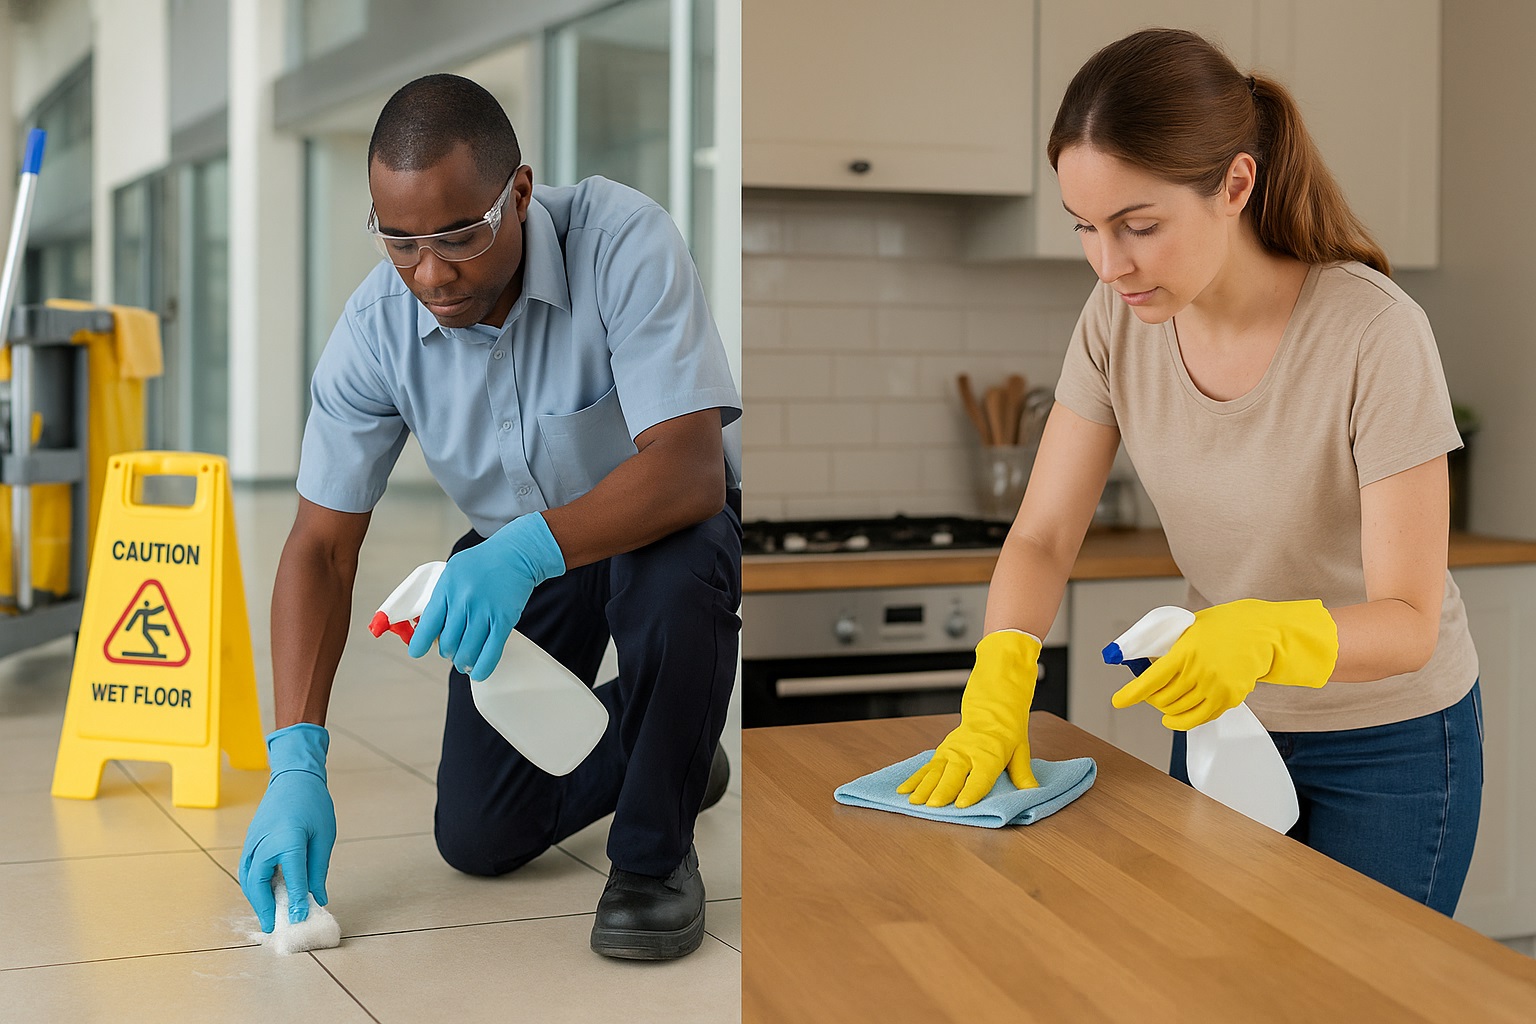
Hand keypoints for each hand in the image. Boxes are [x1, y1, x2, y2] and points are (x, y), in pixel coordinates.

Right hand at [239, 724, 336, 931]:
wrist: (293, 777)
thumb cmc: (313, 804)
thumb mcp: (324, 837)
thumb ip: (318, 870)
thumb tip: (317, 899)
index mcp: (287, 840)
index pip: (291, 879)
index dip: (295, 902)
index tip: (298, 921)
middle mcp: (264, 844)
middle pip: (258, 883)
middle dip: (264, 907)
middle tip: (273, 927)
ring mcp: (253, 842)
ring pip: (249, 878)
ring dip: (256, 899)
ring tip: (269, 916)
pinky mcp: (250, 841)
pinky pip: (249, 869)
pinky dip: (254, 885)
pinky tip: (266, 895)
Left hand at [407, 512, 565, 679]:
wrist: (516, 554)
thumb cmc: (483, 563)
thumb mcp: (453, 572)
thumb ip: (441, 597)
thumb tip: (430, 628)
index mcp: (446, 588)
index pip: (427, 625)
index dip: (420, 644)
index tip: (417, 652)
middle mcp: (463, 601)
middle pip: (448, 643)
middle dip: (448, 652)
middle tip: (453, 650)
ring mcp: (484, 611)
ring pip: (467, 652)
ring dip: (463, 662)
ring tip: (465, 661)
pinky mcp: (504, 620)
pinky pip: (490, 652)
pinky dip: (482, 668)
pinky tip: (478, 672)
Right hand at [897, 630, 1040, 808]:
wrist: (991, 704)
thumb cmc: (1007, 730)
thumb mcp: (1020, 749)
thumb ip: (1022, 773)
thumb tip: (1033, 791)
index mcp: (989, 753)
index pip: (980, 776)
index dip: (971, 791)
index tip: (961, 804)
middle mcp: (967, 752)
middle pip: (953, 774)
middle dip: (942, 791)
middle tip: (933, 805)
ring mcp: (950, 751)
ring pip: (934, 771)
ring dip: (923, 787)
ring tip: (914, 802)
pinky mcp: (941, 752)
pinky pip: (925, 767)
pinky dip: (913, 779)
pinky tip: (903, 791)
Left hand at [1111, 598, 1338, 729]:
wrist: (1261, 633)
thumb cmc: (1222, 627)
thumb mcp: (1190, 628)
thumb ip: (1169, 647)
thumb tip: (1144, 663)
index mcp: (1186, 651)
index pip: (1152, 679)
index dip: (1132, 694)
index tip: (1118, 701)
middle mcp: (1200, 672)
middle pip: (1163, 698)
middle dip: (1150, 699)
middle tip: (1147, 694)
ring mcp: (1215, 688)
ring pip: (1178, 710)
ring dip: (1165, 710)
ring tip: (1161, 705)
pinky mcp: (1228, 699)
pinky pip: (1198, 718)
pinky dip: (1182, 721)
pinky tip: (1173, 719)